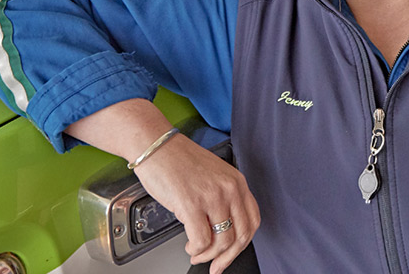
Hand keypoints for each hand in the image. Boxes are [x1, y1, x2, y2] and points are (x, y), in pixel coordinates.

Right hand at [133, 134, 260, 273]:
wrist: (156, 147)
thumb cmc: (179, 161)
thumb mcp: (213, 176)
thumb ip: (224, 198)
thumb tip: (223, 229)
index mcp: (237, 182)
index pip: (252, 220)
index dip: (243, 243)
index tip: (232, 253)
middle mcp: (229, 188)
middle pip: (241, 235)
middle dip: (228, 257)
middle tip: (216, 265)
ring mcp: (212, 196)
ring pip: (222, 241)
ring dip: (208, 255)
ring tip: (197, 253)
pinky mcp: (192, 204)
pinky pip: (201, 240)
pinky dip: (195, 249)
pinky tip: (189, 245)